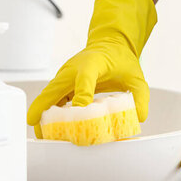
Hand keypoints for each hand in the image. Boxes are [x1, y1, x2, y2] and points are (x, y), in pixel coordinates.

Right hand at [27, 0, 156, 139]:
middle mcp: (73, 69)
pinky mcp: (62, 85)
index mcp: (93, 63)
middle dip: (43, 109)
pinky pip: (51, 100)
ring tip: (43, 135)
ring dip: (41, 115)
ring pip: (47, 96)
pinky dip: (47, 114)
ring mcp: (64, 77)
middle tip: (40, 129)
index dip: (81, 96)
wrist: (110, 44)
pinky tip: (48, 130)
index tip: (81, 112)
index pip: (84, 78)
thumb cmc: (120, 59)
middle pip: (53, 88)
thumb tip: (138, 118)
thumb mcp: (136, 77)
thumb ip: (140, 97)